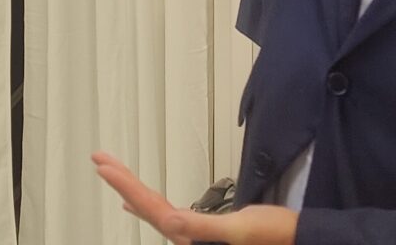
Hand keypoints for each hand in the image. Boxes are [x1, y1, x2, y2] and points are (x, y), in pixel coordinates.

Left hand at [93, 153, 299, 244]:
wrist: (296, 242)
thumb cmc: (273, 237)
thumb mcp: (240, 231)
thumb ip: (203, 226)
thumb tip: (169, 221)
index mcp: (191, 236)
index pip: (151, 206)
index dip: (125, 184)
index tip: (103, 164)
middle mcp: (188, 236)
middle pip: (147, 206)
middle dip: (122, 181)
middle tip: (99, 158)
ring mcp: (194, 234)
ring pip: (154, 209)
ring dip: (133, 190)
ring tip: (112, 175)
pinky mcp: (203, 231)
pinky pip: (167, 214)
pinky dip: (150, 204)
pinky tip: (142, 204)